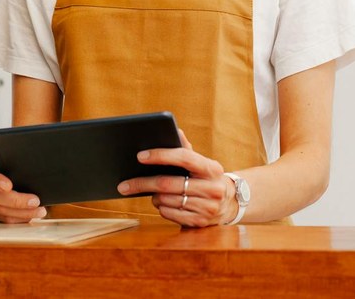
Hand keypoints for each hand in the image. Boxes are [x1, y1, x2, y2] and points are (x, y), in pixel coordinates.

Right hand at [0, 158, 46, 222]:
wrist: (17, 175)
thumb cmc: (16, 166)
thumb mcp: (16, 161)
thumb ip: (18, 164)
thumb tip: (33, 169)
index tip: (8, 186)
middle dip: (16, 201)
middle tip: (35, 201)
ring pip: (0, 210)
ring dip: (22, 212)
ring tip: (39, 210)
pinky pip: (5, 219)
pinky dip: (20, 218)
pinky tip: (32, 214)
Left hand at [116, 129, 238, 227]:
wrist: (230, 204)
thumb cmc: (207, 178)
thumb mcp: (202, 164)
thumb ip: (187, 149)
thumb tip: (176, 131)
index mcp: (212, 168)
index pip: (183, 157)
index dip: (161, 155)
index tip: (140, 156)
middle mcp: (212, 188)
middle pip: (168, 183)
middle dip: (143, 183)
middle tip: (124, 184)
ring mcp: (207, 208)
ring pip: (166, 200)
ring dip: (153, 196)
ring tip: (151, 192)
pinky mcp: (199, 222)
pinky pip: (169, 214)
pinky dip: (161, 208)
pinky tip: (162, 203)